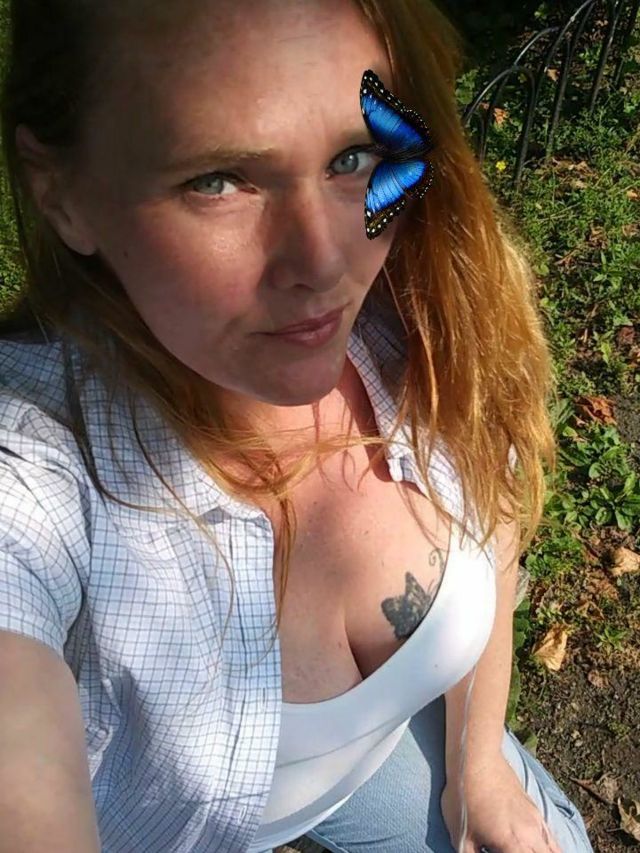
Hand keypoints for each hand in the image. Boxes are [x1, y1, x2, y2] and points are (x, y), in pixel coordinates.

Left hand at [440, 755, 562, 852]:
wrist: (475, 759)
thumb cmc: (464, 796)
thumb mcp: (461, 835)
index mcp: (514, 844)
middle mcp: (531, 834)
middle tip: (509, 851)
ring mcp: (536, 820)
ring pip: (554, 850)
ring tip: (527, 851)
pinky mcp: (535, 808)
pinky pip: (551, 837)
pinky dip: (550, 848)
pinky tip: (539, 849)